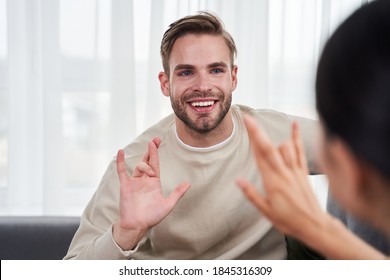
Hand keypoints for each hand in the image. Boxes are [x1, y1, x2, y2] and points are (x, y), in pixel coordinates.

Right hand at [113, 137, 190, 249]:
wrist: (138, 225)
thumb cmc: (152, 216)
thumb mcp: (168, 204)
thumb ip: (177, 193)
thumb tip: (188, 184)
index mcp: (154, 182)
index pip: (155, 164)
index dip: (156, 153)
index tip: (157, 142)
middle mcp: (144, 180)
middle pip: (147, 160)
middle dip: (151, 150)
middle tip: (155, 140)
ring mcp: (134, 182)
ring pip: (139, 166)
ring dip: (145, 166)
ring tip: (150, 173)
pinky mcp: (125, 185)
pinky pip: (122, 171)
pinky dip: (120, 162)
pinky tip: (121, 152)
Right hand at [237, 115, 325, 237]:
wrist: (315, 226)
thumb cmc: (289, 221)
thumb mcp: (266, 212)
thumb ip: (252, 194)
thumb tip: (238, 180)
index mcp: (273, 182)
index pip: (260, 156)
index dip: (253, 139)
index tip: (246, 125)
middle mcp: (284, 173)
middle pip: (269, 148)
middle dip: (258, 132)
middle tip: (248, 118)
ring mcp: (295, 171)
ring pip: (286, 148)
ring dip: (275, 140)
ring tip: (265, 141)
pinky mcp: (303, 172)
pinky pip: (301, 151)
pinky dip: (297, 138)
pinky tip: (294, 125)